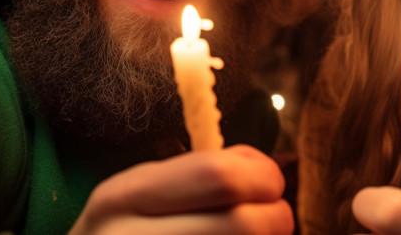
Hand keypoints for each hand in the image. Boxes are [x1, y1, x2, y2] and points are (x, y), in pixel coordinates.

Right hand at [68, 144, 292, 234]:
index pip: (217, 176)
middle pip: (242, 225)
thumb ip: (197, 172)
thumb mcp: (141, 192)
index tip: (271, 183)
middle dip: (276, 218)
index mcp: (123, 196)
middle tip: (278, 218)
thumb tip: (264, 171)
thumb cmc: (122, 234)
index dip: (261, 177)